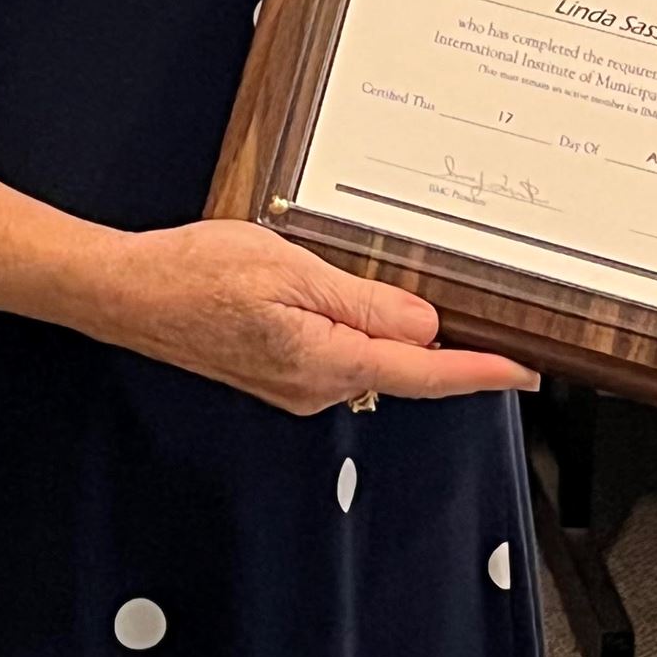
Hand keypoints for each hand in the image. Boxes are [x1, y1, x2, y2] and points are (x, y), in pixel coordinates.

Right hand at [88, 219, 539, 416]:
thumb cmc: (197, 274)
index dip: (481, 371)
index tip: (527, 372)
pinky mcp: (279, 372)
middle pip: (402, 368)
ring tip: (416, 296)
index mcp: (325, 362)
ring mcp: (296, 385)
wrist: (130, 293)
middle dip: (446, 347)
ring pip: (369, 359)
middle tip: (489, 318)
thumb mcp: (290, 268)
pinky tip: (353, 299)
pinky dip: (361, 331)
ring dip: (397, 334)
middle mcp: (317, 387)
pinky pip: (339, 354)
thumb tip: (425, 325)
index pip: (424, 373)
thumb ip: (362, 300)